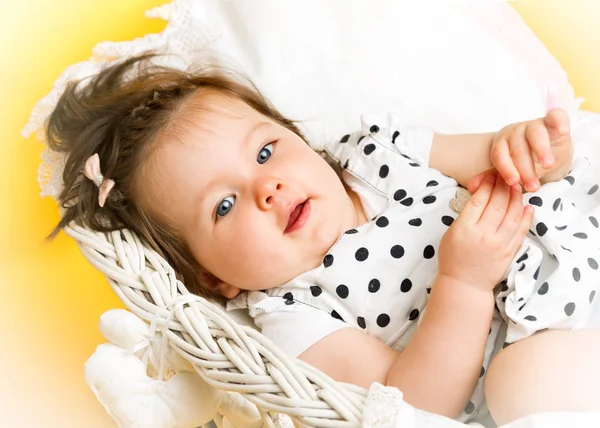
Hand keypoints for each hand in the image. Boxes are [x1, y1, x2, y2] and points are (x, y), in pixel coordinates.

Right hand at [438, 174, 533, 291]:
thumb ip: (464, 217)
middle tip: (507, 176)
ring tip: (518, 187)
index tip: (490, 177)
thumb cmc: (453, 259)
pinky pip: (520, 231)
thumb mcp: (450, 234)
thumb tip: (479, 199)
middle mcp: (483, 235)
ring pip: (511, 215)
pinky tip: (528, 207)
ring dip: (516, 199)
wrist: (465, 285)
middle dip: (503, 187)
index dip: (486, 186)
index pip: (478, 201)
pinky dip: (525, 218)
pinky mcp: (509, 252)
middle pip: (496, 205)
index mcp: (464, 229)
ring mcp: (498, 244)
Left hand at [468, 108, 572, 193]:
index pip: (499, 155)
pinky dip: (559, 121)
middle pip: (517, 148)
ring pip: (535, 134)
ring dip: (541, 150)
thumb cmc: (523, 163)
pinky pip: (555, 116)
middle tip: (533, 185)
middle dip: (525, 169)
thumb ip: (493, 178)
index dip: (505, 168)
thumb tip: (472, 187)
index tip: (513, 182)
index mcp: (501, 144)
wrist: (546, 153)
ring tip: (547, 165)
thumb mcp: (508, 171)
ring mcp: (534, 125)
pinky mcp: (552, 121)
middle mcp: (515, 133)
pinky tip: (562, 131)